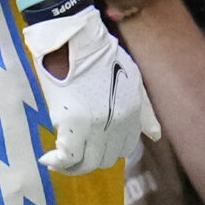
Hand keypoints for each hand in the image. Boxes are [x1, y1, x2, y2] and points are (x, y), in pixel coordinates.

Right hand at [24, 4, 158, 172]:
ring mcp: (94, 125)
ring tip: (62, 158)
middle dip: (93, 157)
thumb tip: (155, 136)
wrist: (75, 39)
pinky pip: (68, 157)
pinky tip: (49, 159)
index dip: (110, 149)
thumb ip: (144, 110)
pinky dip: (58, 163)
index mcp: (132, 112)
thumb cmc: (101, 55)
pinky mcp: (71, 123)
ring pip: (87, 163)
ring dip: (75, 165)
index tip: (95, 144)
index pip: (126, 147)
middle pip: (106, 158)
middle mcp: (116, 123)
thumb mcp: (131, 79)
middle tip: (77, 149)